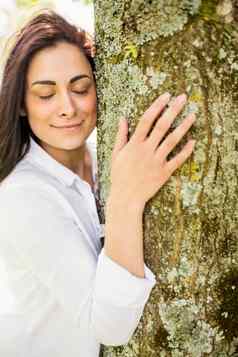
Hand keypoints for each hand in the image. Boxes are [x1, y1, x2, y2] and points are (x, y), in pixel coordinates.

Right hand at [110, 92, 195, 206]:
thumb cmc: (119, 175)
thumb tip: (122, 118)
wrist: (126, 197)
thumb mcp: (116, 154)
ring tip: (193, 114)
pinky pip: (177, 160)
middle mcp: (146, 150)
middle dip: (173, 110)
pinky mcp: (164, 172)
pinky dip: (186, 151)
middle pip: (162, 126)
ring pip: (172, 140)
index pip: (147, 120)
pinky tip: (194, 141)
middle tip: (183, 98)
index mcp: (134, 144)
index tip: (166, 96)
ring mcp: (156, 161)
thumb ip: (121, 135)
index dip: (157, 106)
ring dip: (183, 126)